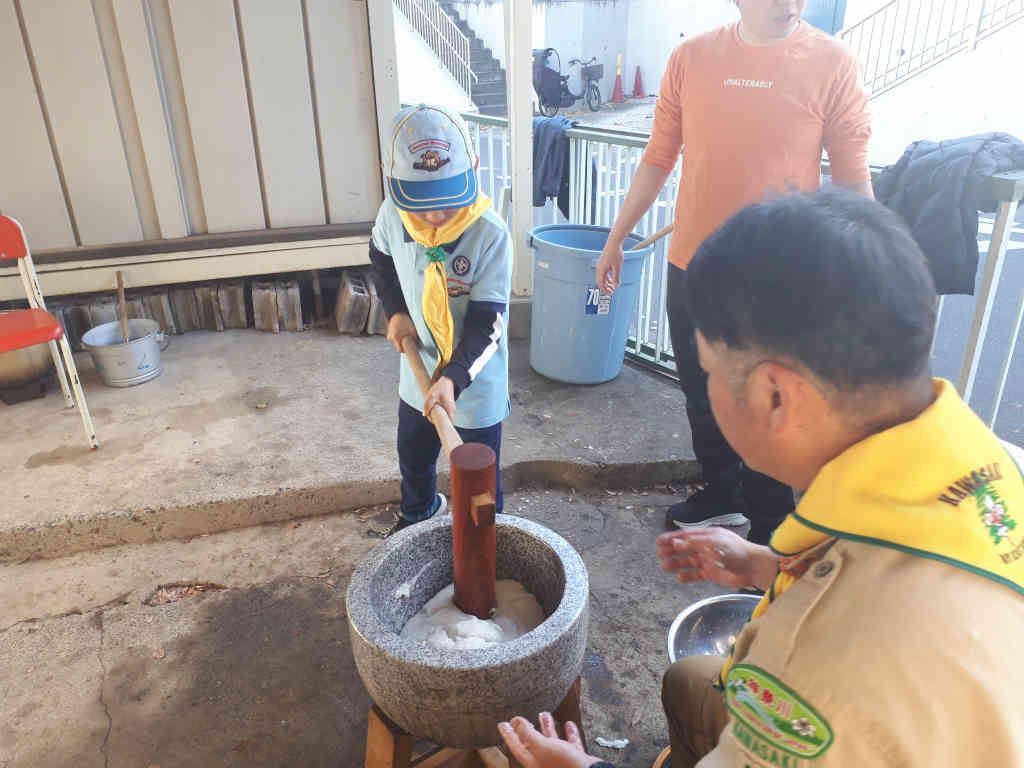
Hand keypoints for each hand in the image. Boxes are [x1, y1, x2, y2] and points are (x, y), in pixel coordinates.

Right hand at [386, 313, 417, 353]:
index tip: (409, 349)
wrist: (397, 313)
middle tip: (408, 341)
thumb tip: (416, 345)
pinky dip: (398, 338)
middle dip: (403, 345)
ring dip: (400, 341)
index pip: (400, 350)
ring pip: (396, 343)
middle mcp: (391, 338)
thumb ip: (413, 339)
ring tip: (404, 336)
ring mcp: (389, 336)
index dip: (405, 350)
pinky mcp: (389, 334)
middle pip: (398, 346)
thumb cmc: (405, 321)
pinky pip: (394, 339)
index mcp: (395, 338)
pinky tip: (401, 334)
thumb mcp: (412, 331)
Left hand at [423, 376, 455, 421]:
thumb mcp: (432, 396)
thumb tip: (424, 414)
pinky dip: (439, 410)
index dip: (441, 424)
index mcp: (449, 409)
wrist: (447, 380)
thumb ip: (427, 406)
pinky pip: (444, 411)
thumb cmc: (440, 388)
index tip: (434, 422)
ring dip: (437, 413)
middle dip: (437, 419)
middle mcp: (452, 410)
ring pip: (444, 415)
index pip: (448, 423)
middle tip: (430, 414)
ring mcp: (451, 407)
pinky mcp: (449, 405)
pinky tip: (435, 405)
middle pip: (445, 420)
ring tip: (432, 408)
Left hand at [498, 713, 601, 767]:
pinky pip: (570, 745)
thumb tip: (515, 722)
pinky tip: (568, 725)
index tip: (502, 724)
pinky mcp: (574, 760)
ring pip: (551, 742)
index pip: (516, 746)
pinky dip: (569, 734)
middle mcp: (545, 762)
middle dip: (528, 729)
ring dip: (548, 728)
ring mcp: (560, 761)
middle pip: (533, 743)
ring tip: (545, 714)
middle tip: (521, 718)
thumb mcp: (541, 746)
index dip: (508, 734)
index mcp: (533, 761)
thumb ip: (527, 734)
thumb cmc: (563, 766)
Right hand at [596, 240, 623, 294]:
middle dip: (606, 287)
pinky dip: (607, 278)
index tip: (609, 294)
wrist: (614, 243)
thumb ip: (616, 277)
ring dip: (607, 282)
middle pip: (600, 281)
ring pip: (602, 277)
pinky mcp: (603, 263)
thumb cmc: (615, 253)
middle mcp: (599, 268)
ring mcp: (600, 265)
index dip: (605, 290)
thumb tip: (616, 285)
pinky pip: (603, 273)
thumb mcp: (617, 267)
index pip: (601, 283)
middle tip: (612, 291)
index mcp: (601, 270)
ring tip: (613, 286)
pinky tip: (612, 279)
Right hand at [657, 527, 773, 589]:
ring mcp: (709, 560)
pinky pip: (696, 574)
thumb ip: (694, 544)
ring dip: (677, 563)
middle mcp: (707, 547)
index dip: (672, 538)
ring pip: (689, 562)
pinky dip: (688, 576)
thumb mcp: (713, 544)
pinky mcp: (713, 573)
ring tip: (664, 567)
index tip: (659, 541)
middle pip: (685, 548)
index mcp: (708, 536)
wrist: (754, 568)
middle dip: (672, 550)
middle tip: (659, 554)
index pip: (686, 535)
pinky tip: (679, 578)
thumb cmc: (737, 552)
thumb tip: (676, 542)